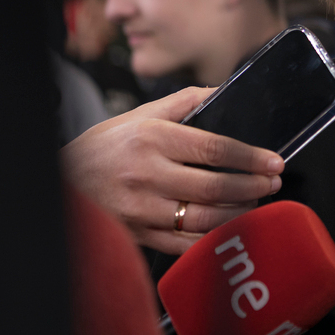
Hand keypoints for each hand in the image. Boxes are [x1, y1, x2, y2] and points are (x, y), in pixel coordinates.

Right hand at [61, 87, 284, 254]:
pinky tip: (228, 226)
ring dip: (239, 212)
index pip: (215, 149)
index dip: (250, 158)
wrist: (61, 181)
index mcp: (152, 138)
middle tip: (273, 183)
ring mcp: (142, 209)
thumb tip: (224, 92)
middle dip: (253, 186)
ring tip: (256, 202)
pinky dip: (212, 237)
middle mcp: (147, 174)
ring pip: (203, 218)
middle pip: (215, 186)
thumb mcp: (140, 114)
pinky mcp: (138, 234)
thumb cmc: (104, 146)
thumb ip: (185, 102)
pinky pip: (184, 243)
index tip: (274, 161)